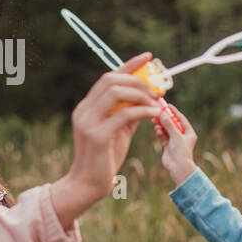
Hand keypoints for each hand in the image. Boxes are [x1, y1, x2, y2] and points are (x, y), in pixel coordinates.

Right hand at [51, 52, 162, 227]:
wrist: (88, 184)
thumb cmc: (105, 158)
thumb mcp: (119, 131)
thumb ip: (129, 113)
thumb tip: (149, 97)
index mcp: (87, 107)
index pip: (108, 76)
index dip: (129, 64)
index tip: (148, 57)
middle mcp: (84, 110)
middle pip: (111, 80)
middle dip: (138, 80)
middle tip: (157, 91)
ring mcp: (88, 122)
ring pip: (116, 92)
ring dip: (141, 94)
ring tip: (156, 104)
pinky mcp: (97, 135)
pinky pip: (124, 114)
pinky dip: (143, 111)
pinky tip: (155, 115)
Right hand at [152, 101, 197, 186]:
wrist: (178, 168)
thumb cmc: (181, 152)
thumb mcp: (175, 136)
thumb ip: (169, 124)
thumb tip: (162, 113)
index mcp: (189, 133)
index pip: (181, 119)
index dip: (174, 112)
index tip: (167, 105)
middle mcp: (182, 136)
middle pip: (172, 124)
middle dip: (165, 119)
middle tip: (157, 113)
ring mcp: (175, 141)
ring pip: (166, 130)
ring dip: (161, 126)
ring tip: (155, 123)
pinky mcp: (168, 146)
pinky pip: (163, 136)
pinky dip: (160, 133)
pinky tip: (157, 131)